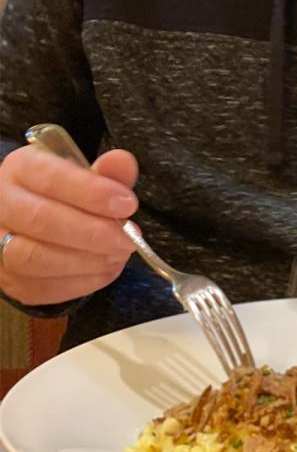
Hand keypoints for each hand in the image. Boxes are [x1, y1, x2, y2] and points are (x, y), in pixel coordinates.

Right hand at [0, 145, 137, 305]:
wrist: (33, 217)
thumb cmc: (65, 192)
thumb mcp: (86, 172)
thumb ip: (107, 170)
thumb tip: (121, 163)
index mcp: (21, 168)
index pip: (52, 178)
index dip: (93, 193)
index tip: (129, 204)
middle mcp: (1, 204)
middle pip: (41, 220)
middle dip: (93, 232)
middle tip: (129, 238)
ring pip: (35, 258)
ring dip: (86, 261)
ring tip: (119, 255)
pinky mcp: (6, 280)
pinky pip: (38, 288)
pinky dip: (78, 283)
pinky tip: (105, 270)